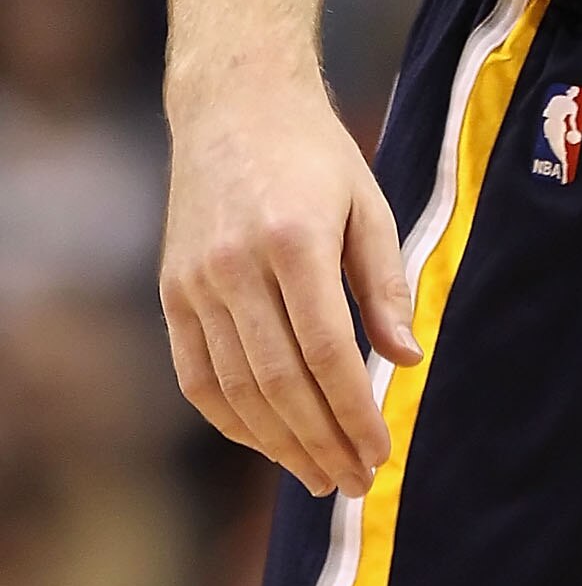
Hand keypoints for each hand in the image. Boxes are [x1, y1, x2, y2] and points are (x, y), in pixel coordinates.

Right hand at [161, 70, 420, 498]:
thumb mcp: (368, 204)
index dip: (353, 412)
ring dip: (279, 445)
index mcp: (294, 240)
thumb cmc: (315, 154)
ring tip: (317, 476)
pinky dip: (232, 420)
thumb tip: (406, 362)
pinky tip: (267, 443)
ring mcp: (196, 282)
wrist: (234, 104)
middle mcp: (236, 266)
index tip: (379, 453)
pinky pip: (197, 377)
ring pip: (237, 389)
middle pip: (280, 383)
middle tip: (354, 481)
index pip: (326, 352)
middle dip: (321, 442)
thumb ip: (384, 284)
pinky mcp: (172, 291)